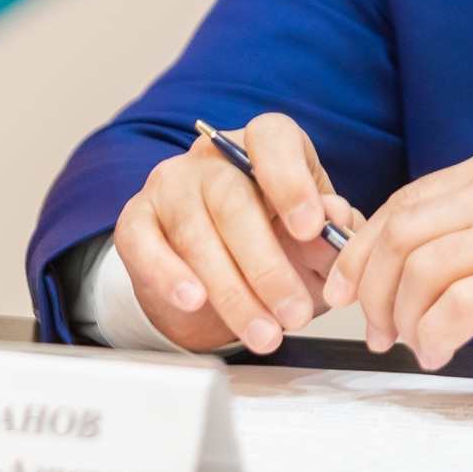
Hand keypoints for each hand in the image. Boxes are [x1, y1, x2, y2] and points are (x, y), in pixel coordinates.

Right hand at [114, 113, 363, 353]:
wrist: (216, 269)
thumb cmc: (276, 239)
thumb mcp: (315, 238)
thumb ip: (333, 230)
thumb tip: (336, 220)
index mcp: (264, 144)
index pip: (272, 139)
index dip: (292, 182)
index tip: (311, 228)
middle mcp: (213, 158)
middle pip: (234, 202)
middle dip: (268, 268)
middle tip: (295, 314)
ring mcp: (170, 185)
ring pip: (196, 234)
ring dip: (233, 292)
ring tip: (264, 332)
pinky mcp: (136, 220)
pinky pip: (144, 246)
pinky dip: (169, 276)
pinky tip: (193, 301)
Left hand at [322, 140, 472, 373]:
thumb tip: (395, 254)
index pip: (408, 200)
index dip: (365, 250)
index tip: (349, 288)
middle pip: (405, 232)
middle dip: (374, 288)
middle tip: (377, 328)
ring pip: (424, 267)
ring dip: (404, 318)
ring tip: (416, 343)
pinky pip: (462, 304)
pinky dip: (436, 334)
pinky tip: (441, 350)